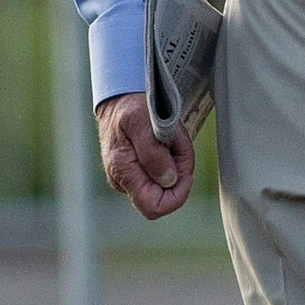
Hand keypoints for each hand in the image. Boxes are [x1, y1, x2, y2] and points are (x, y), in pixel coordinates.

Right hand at [96, 92, 195, 219]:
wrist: (119, 97)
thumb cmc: (128, 106)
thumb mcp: (141, 121)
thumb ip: (153, 153)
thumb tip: (168, 181)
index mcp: (123, 172)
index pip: (154, 207)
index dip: (177, 193)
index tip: (184, 167)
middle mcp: (125, 181)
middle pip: (167, 193)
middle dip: (180, 169)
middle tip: (177, 141)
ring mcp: (133, 177)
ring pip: (170, 182)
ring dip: (178, 158)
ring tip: (171, 135)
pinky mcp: (140, 170)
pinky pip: (166, 172)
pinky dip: (174, 155)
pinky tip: (167, 139)